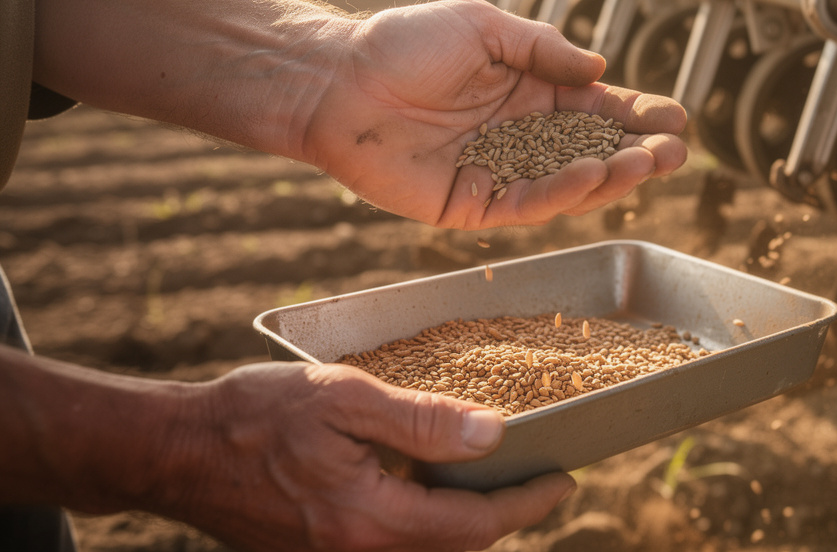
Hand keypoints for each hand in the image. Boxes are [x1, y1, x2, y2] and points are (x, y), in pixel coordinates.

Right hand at [173, 362, 574, 551]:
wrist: (174, 452)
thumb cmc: (254, 414)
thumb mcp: (345, 398)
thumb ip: (422, 421)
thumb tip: (492, 433)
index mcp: (371, 521)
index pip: (474, 527)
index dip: (527, 504)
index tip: (563, 481)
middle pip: (455, 549)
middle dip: (502, 519)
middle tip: (535, 481)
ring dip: (464, 524)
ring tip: (492, 482)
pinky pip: (390, 548)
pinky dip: (424, 525)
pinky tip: (429, 487)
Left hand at [301, 0, 687, 227]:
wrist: (337, 79)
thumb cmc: (403, 42)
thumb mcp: (483, 25)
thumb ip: (542, 48)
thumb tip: (599, 70)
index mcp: (529, 92)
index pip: (596, 109)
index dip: (636, 115)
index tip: (674, 118)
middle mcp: (521, 135)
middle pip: (592, 151)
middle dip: (637, 153)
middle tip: (675, 153)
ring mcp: (499, 172)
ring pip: (568, 184)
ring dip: (611, 176)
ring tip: (646, 165)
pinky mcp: (471, 204)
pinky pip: (526, 204)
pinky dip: (562, 192)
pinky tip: (591, 173)